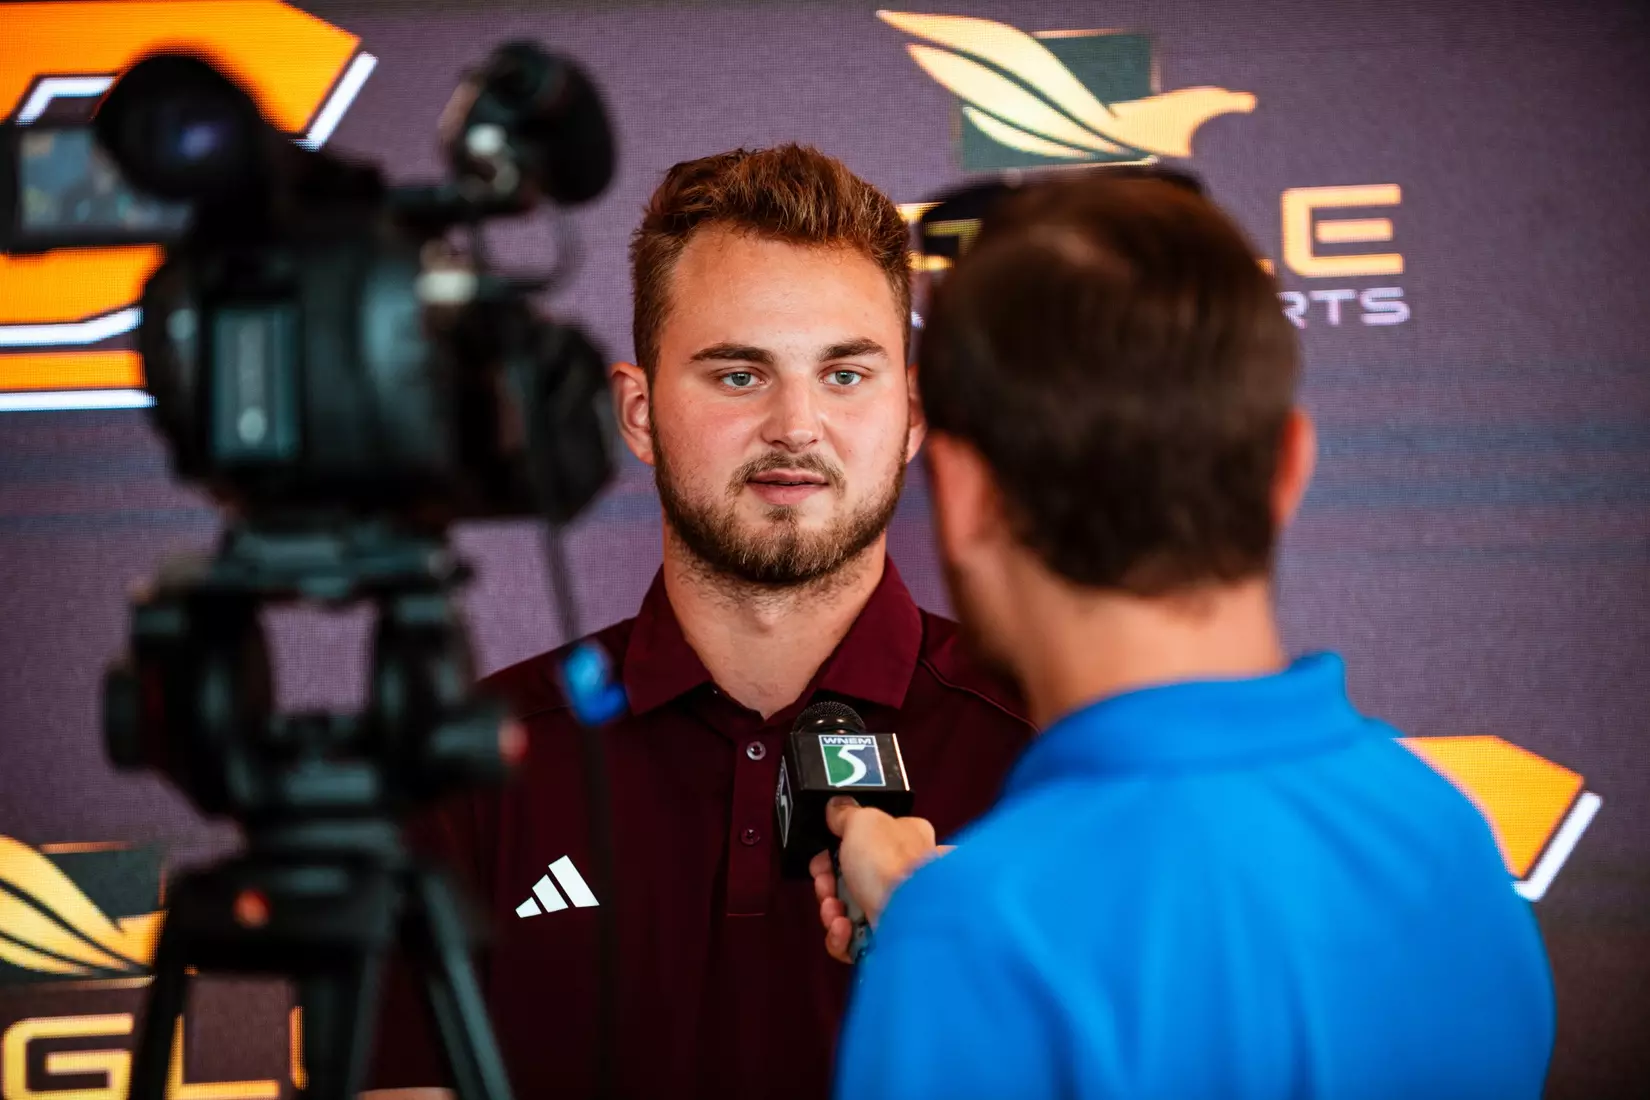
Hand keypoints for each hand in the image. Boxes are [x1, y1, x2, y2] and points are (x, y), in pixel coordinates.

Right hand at [809, 797, 949, 962]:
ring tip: (835, 910)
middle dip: (828, 882)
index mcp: (904, 838)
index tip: (822, 853)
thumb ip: (847, 813)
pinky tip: (844, 929)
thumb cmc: (892, 865)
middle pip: (850, 878)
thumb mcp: (863, 821)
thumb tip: (837, 807)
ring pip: (847, 911)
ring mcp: (895, 909)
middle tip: (825, 883)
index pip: (865, 840)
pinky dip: (840, 936)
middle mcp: (902, 874)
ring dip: (831, 910)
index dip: (837, 847)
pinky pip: (852, 941)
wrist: (911, 918)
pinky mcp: (885, 939)